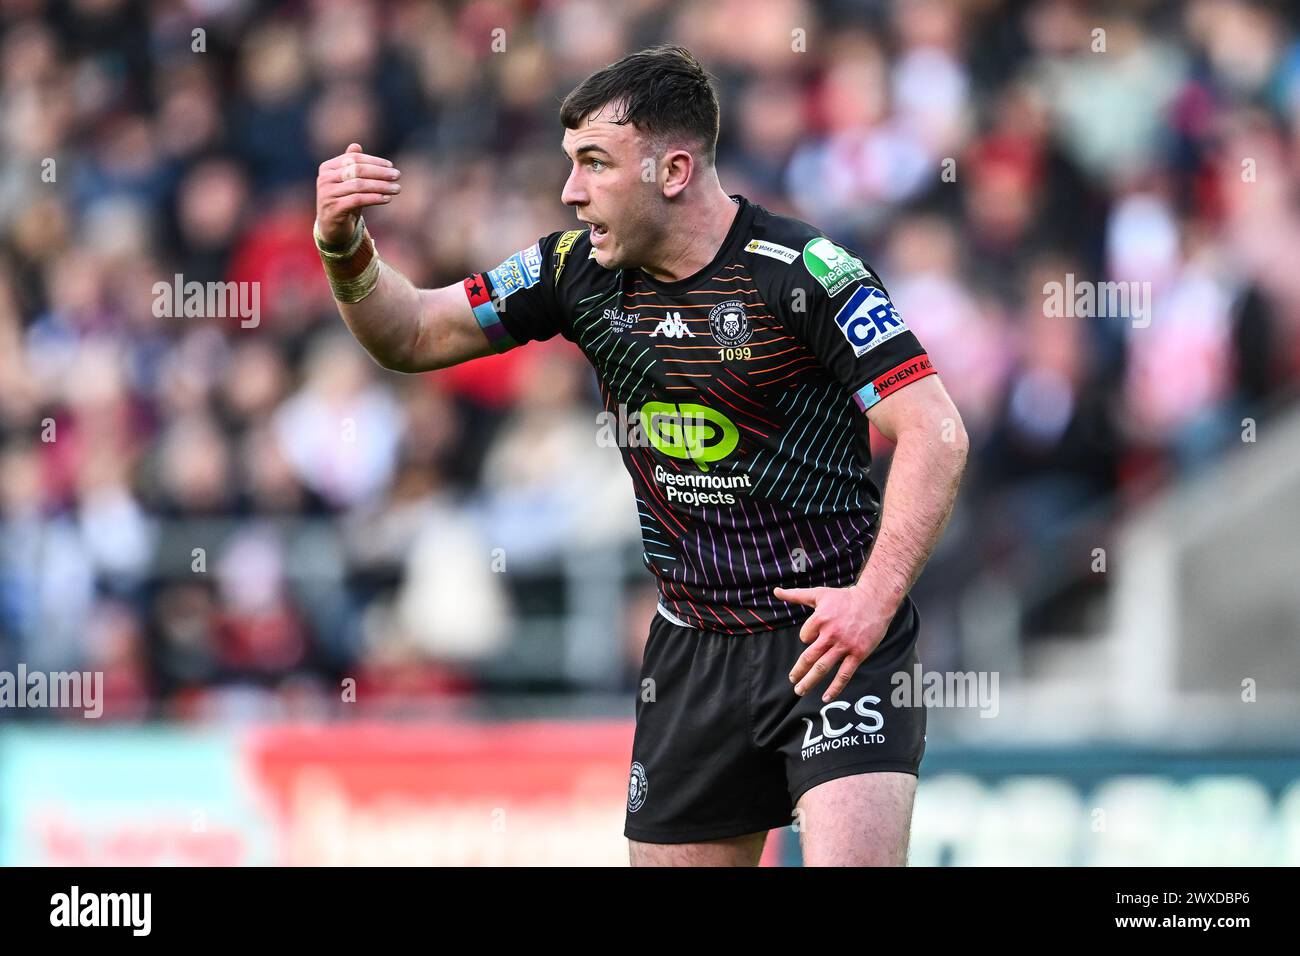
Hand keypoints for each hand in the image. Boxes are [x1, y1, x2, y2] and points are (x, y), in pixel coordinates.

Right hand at [315, 143, 400, 245]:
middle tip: (397, 175)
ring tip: (397, 189)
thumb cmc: (343, 201)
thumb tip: (356, 145)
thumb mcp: (348, 182)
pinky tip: (387, 198)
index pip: (354, 159)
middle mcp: (325, 179)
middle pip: (357, 170)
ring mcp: (327, 194)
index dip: (374, 161)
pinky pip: (358, 200)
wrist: (332, 228)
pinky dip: (375, 198)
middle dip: (380, 172)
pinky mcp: (334, 209)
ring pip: (359, 185)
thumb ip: (350, 165)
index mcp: (327, 167)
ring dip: (381, 186)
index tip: (391, 165)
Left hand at [774, 584, 893, 701]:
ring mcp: (844, 646)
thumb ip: (796, 595)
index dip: (807, 638)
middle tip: (792, 680)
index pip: (804, 637)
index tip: (815, 637)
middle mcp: (830, 634)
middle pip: (809, 657)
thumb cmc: (846, 597)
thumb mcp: (819, 594)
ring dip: (810, 681)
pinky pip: (844, 674)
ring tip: (800, 690)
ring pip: (823, 667)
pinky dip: (835, 688)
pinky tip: (827, 697)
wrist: (875, 601)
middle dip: (798, 671)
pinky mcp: (858, 654)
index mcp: (820, 619)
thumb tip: (776, 591)